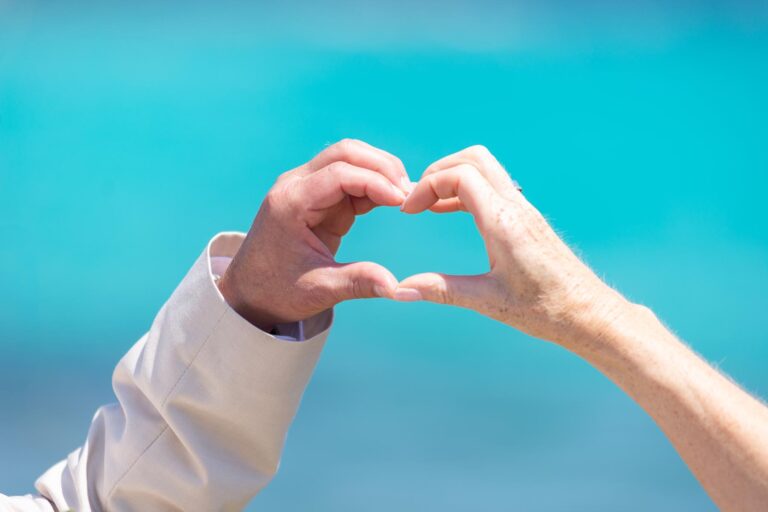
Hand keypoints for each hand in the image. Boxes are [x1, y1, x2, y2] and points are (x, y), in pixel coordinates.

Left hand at [219, 139, 409, 330]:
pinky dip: (373, 184)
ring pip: (349, 158)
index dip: (376, 182)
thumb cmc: (278, 290)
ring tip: (406, 196)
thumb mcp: (319, 290)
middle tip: (410, 192)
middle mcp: (295, 185)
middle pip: (345, 152)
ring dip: (380, 171)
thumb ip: (358, 282)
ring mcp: (306, 187)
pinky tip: (393, 200)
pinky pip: (350, 178)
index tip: (403, 201)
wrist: (250, 293)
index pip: (339, 174)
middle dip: (382, 167)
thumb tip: (396, 287)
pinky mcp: (318, 196)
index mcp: (290, 202)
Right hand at [397, 145, 626, 345]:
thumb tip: (401, 290)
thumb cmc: (545, 309)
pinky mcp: (527, 219)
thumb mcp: (488, 301)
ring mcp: (524, 210)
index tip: (409, 211)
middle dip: (438, 172)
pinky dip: (466, 190)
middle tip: (416, 200)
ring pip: (485, 168)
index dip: (428, 185)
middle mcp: (515, 207)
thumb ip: (441, 290)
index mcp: (504, 222)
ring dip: (453, 178)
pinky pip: (493, 187)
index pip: (460, 175)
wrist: (588, 313)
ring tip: (428, 205)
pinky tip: (450, 212)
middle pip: (473, 158)